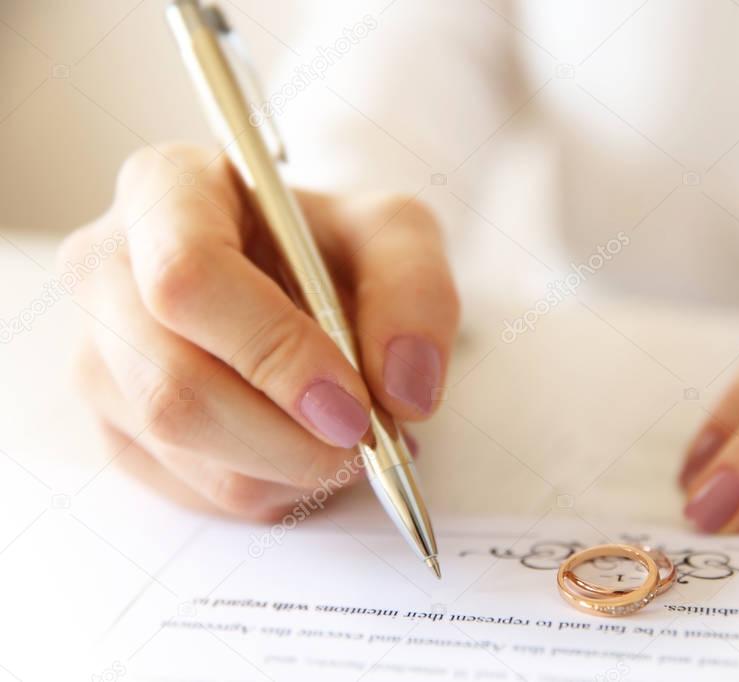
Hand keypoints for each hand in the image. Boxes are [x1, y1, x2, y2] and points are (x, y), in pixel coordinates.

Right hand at [62, 144, 457, 519]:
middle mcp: (107, 271)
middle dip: (288, 439)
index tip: (350, 404)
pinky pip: (188, 486)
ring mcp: (97, 354)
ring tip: (352, 439)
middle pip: (174, 387)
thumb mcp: (395, 234)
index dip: (272, 351)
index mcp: (165, 190)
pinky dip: (269, 486)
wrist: (293, 273)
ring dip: (289, 467)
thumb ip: (415, 293)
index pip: (188, 278)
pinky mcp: (114, 423)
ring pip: (182, 449)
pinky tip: (307, 449)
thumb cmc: (330, 243)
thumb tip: (404, 393)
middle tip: (366, 442)